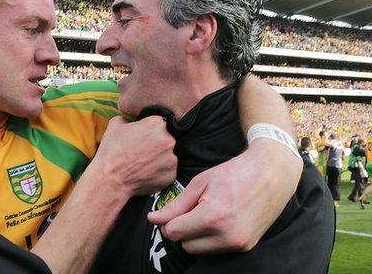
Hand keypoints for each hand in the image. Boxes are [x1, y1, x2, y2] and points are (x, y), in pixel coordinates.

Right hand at [92, 116, 176, 196]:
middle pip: (165, 139)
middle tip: (141, 151)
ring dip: (158, 158)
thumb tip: (134, 121)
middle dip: (155, 144)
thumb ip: (130, 118)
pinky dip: (159, 172)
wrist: (111, 180)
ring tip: (142, 163)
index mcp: (156, 124)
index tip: (141, 137)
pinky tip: (146, 173)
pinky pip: (168, 170)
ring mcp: (172, 159)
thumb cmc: (112, 151)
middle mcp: (168, 140)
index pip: (158, 123)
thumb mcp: (115, 124)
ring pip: (167, 155)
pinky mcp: (171, 175)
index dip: (148, 130)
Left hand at [148, 138, 301, 253]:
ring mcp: (238, 243)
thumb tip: (153, 219)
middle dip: (182, 230)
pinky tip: (220, 219)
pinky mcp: (246, 246)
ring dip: (196, 236)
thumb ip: (175, 206)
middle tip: (191, 210)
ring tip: (208, 212)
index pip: (173, 232)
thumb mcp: (200, 184)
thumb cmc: (234, 173)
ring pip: (199, 250)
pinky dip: (212, 238)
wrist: (271, 174)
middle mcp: (226, 235)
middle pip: (184, 245)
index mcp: (212, 217)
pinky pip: (216, 250)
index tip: (173, 211)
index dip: (168, 221)